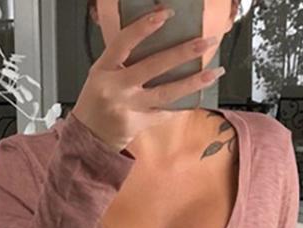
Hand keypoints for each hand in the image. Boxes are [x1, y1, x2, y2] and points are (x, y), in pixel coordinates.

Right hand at [71, 3, 224, 152]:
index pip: (124, 42)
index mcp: (104, 70)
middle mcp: (116, 88)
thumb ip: (122, 60)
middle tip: (205, 42)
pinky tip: (199, 95)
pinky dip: (182, 104)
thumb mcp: (100, 75)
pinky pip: (166, 112)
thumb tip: (158, 41)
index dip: (145, 26)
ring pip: (166, 93)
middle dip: (182, 52)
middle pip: (153, 66)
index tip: (166, 14)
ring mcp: (129, 108)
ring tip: (214, 72)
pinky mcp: (139, 124)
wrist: (88, 139)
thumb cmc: (95, 103)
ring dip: (193, 82)